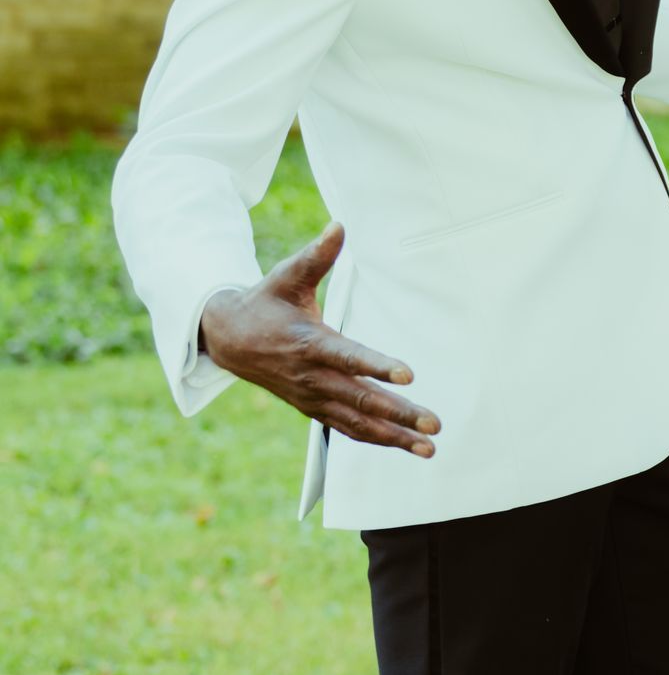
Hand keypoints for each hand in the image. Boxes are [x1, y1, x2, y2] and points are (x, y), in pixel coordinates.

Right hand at [199, 224, 439, 458]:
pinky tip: (405, 446)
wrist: (229, 339)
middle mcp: (312, 377)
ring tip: (429, 448)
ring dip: (394, 437)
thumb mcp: (287, 275)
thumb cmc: (266, 302)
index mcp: (309, 343)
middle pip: (360, 399)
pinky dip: (376, 440)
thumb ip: (317, 255)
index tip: (409, 375)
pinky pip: (348, 429)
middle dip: (399, 414)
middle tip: (434, 425)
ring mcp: (312, 398)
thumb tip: (339, 226)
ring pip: (357, 423)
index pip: (348, 358)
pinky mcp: (313, 409)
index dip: (377, 366)